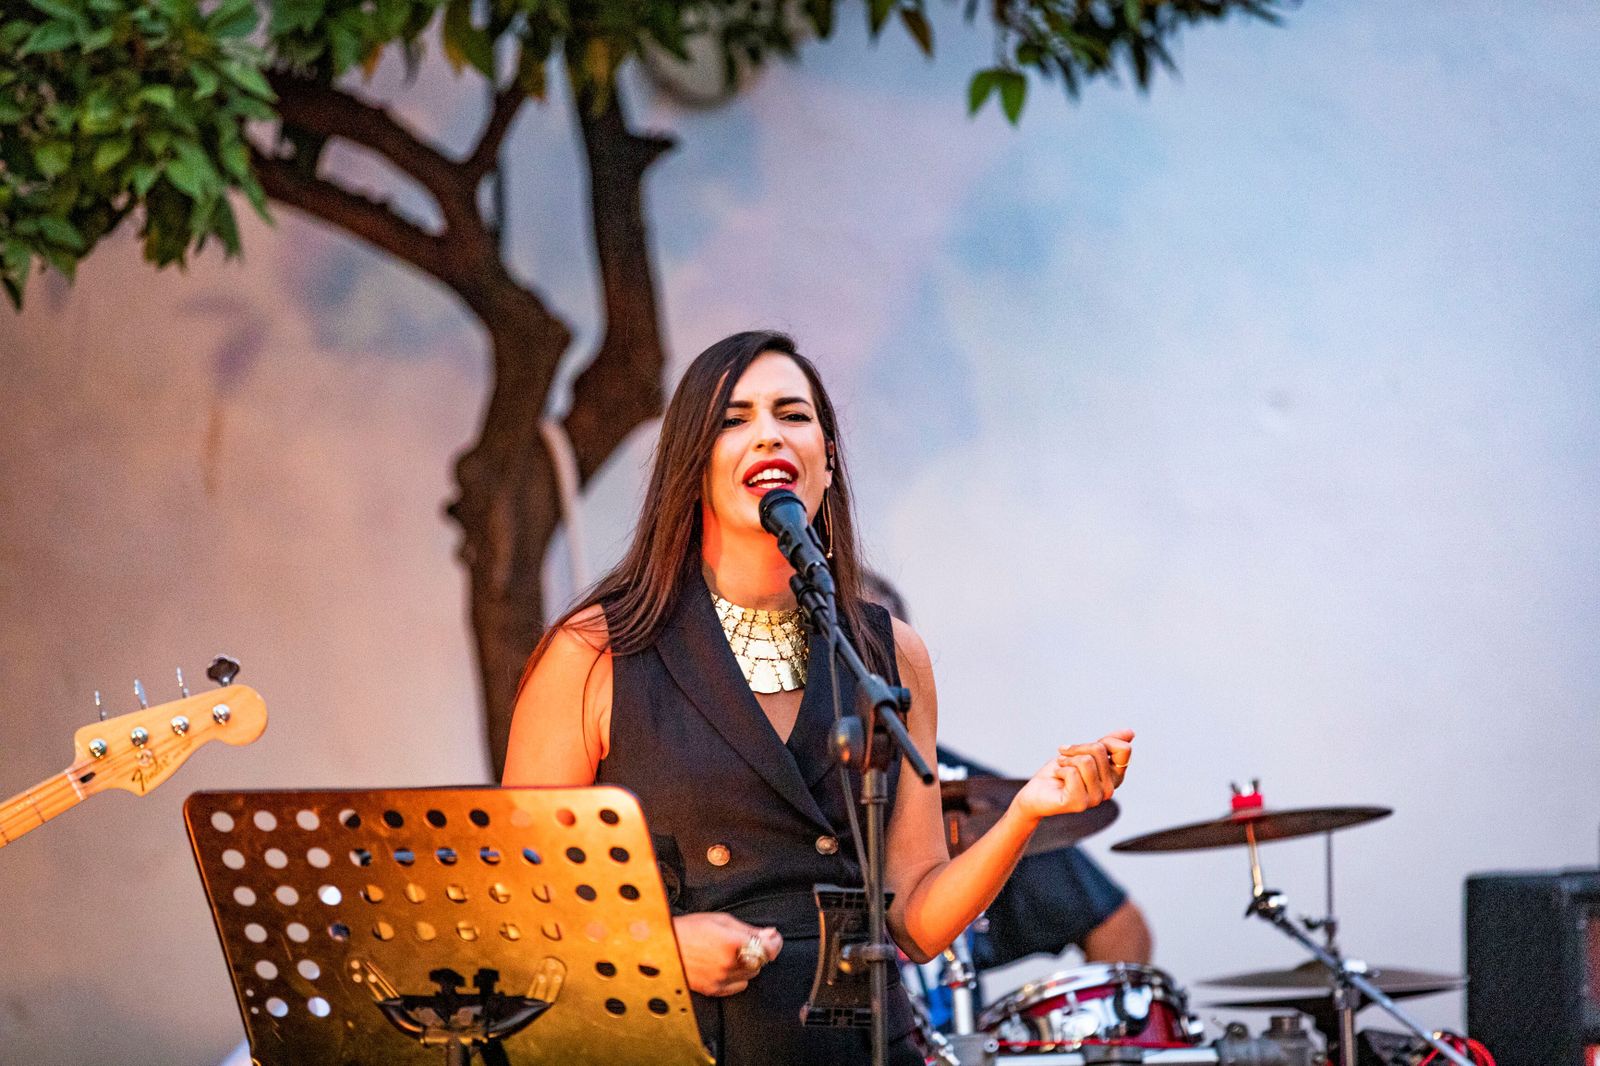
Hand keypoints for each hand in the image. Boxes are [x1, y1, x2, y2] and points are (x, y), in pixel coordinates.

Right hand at [672, 912, 782, 996]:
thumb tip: (770, 934)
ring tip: (732, 953)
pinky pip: (738, 986)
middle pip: (760, 962)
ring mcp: (720, 979)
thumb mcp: (720, 920)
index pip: (768, 950)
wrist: (662, 947)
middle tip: (746, 942)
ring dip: (748, 965)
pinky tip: (725, 966)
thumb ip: (748, 929)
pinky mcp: (713, 990)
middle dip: (758, 951)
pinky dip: (737, 977)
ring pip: (750, 975)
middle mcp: (728, 964)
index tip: (773, 938)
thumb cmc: (688, 929)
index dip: (774, 943)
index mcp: (732, 943)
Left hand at [1013, 729, 1134, 822]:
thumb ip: (1106, 744)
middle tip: (1064, 758)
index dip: (1104, 741)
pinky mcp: (1079, 803)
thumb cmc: (1059, 771)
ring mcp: (1096, 799)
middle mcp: (1110, 790)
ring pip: (1085, 761)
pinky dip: (1059, 769)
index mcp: (1115, 777)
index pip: (1124, 750)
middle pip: (1099, 750)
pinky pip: (1072, 773)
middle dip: (1076, 748)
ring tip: (1061, 768)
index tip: (1084, 748)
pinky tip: (1057, 778)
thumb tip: (1130, 732)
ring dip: (1066, 760)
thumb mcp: (1083, 752)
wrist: (1035, 792)